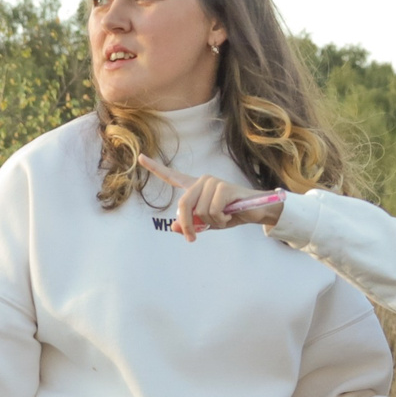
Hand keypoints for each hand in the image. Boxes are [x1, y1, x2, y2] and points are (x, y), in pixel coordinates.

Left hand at [135, 156, 284, 238]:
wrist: (255, 212)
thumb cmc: (230, 215)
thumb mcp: (206, 223)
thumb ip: (189, 225)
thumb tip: (173, 227)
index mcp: (195, 187)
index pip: (172, 176)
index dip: (155, 168)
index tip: (140, 158)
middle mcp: (202, 181)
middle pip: (183, 205)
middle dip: (187, 225)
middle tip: (193, 238)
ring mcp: (212, 182)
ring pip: (199, 211)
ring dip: (211, 222)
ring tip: (223, 218)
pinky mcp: (223, 187)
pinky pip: (212, 211)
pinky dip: (220, 220)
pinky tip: (229, 215)